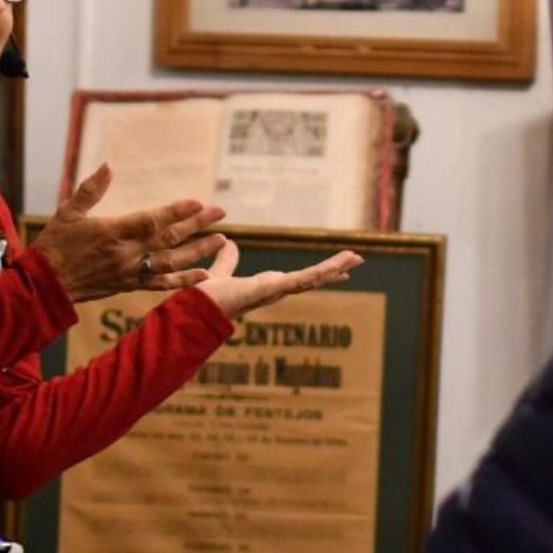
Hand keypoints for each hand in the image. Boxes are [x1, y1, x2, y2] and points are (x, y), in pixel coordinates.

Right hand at [29, 163, 228, 302]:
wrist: (46, 285)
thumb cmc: (55, 245)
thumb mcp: (68, 212)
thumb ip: (91, 189)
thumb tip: (108, 165)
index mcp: (112, 232)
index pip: (151, 221)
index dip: (176, 212)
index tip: (198, 202)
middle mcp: (126, 254)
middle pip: (168, 239)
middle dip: (197, 225)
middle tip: (221, 213)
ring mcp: (130, 272)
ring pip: (171, 262)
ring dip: (198, 252)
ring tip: (221, 241)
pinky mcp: (129, 285)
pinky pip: (161, 284)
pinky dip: (183, 280)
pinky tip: (204, 275)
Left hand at [197, 240, 362, 320]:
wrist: (195, 308)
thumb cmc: (203, 298)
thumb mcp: (220, 273)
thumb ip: (226, 261)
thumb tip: (230, 244)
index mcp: (264, 288)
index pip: (296, 279)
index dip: (314, 274)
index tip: (331, 269)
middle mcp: (273, 292)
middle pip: (310, 280)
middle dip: (333, 271)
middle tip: (355, 261)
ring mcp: (276, 292)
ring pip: (312, 279)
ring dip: (335, 268)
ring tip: (356, 257)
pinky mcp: (275, 289)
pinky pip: (304, 278)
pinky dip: (324, 271)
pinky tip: (340, 265)